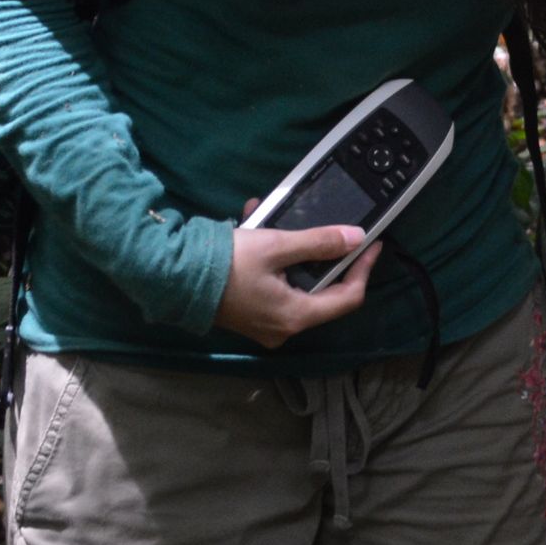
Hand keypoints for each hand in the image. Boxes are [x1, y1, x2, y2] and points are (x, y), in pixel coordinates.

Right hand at [213, 222, 378, 347]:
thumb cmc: (228, 265)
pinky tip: (256, 225)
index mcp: (295, 316)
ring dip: (294, 250)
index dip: (363, 269)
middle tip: (330, 228)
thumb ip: (319, 242)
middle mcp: (284, 327)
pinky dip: (273, 259)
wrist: (174, 278)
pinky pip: (274, 284)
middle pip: (323, 292)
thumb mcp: (277, 246)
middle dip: (324, 255)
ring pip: (295, 283)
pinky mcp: (250, 314)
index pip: (348, 298)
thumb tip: (356, 238)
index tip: (371, 244)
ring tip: (281, 217)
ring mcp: (265, 324)